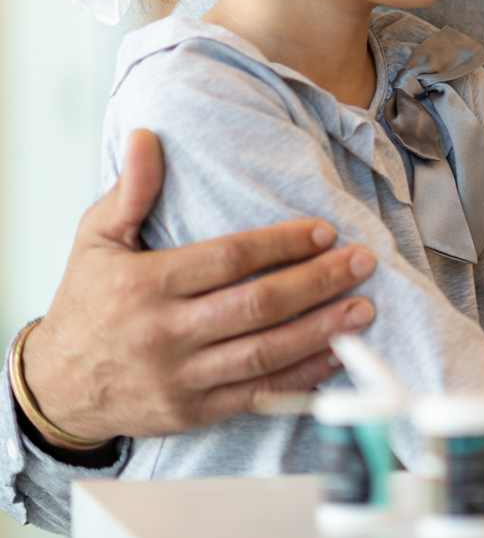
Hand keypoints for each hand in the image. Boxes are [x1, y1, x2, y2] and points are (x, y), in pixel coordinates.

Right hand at [20, 129, 378, 444]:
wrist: (56, 385)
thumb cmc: (87, 304)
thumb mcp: (95, 240)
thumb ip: (131, 190)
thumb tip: (148, 138)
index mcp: (145, 286)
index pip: (227, 259)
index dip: (281, 244)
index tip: (325, 231)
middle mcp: (165, 334)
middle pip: (256, 306)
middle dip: (317, 283)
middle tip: (361, 262)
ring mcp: (181, 377)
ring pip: (264, 354)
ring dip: (321, 331)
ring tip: (363, 309)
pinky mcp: (193, 411)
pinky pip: (256, 395)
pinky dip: (300, 378)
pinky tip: (334, 356)